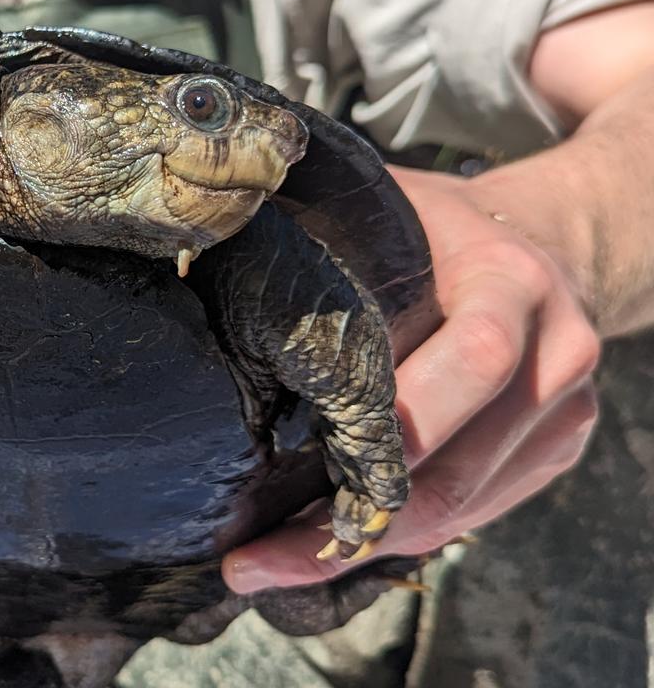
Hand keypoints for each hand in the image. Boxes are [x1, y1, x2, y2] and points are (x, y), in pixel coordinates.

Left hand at [223, 165, 599, 592]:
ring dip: (363, 545)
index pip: (468, 360)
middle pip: (453, 469)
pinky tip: (331, 545)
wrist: (544, 242)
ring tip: (272, 565)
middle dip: (348, 525)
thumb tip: (212, 260)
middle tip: (255, 561)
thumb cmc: (437, 227)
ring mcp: (563, 411)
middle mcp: (555, 352)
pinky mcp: (555, 451)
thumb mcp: (395, 210)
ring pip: (460, 508)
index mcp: (511, 282)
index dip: (384, 428)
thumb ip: (333, 241)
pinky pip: (473, 512)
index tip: (290, 472)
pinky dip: (400, 536)